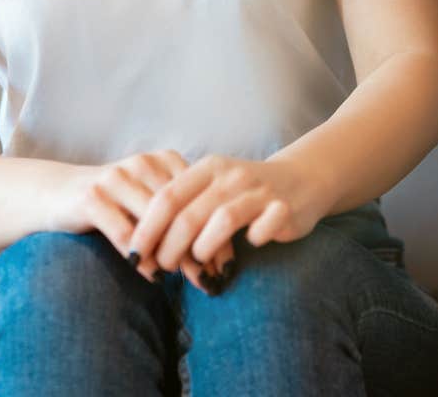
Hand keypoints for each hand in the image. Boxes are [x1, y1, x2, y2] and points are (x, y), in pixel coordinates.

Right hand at [47, 149, 221, 287]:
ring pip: (156, 221)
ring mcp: (116, 178)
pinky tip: (152, 276)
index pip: (201, 197)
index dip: (217, 231)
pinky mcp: (92, 198)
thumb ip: (180, 220)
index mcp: (164, 160)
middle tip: (212, 279)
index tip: (228, 265)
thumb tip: (219, 261)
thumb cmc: (113, 205)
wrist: (55, 194)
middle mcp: (143, 163)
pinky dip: (142, 258)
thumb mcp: (150, 204)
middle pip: (182, 210)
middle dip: (200, 247)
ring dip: (173, 255)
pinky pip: (125, 233)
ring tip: (188, 281)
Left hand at [131, 155, 331, 293]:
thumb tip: (144, 247)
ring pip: (222, 221)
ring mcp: (260, 192)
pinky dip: (252, 240)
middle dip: (169, 247)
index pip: (167, 197)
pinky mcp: (284, 208)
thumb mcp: (211, 190)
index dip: (147, 228)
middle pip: (189, 215)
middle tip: (162, 269)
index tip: (135, 254)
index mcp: (209, 169)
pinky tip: (248, 246)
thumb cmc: (244, 192)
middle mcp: (232, 176)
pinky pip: (263, 228)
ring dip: (203, 249)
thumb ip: (182, 210)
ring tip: (196, 263)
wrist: (302, 179)